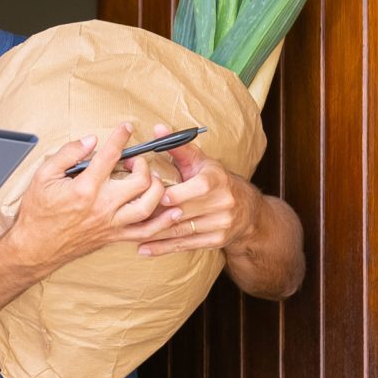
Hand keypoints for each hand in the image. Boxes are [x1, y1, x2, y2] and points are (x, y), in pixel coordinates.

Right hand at [8, 123, 175, 269]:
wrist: (34, 247)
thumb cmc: (38, 212)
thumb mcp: (43, 175)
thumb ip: (68, 154)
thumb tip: (90, 141)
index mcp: (85, 188)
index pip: (110, 156)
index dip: (121, 137)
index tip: (126, 128)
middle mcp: (102, 206)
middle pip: (139, 180)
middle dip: (142, 164)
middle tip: (134, 160)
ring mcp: (111, 223)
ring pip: (148, 205)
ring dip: (156, 187)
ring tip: (149, 179)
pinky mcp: (114, 236)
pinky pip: (145, 231)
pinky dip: (162, 222)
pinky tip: (172, 211)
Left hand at [137, 123, 256, 255]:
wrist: (247, 209)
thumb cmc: (216, 180)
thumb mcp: (201, 162)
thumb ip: (178, 147)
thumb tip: (158, 129)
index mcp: (217, 180)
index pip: (199, 187)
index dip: (178, 193)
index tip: (160, 196)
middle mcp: (222, 203)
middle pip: (185, 210)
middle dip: (158, 213)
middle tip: (132, 214)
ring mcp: (220, 224)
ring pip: (182, 230)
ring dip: (155, 233)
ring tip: (130, 233)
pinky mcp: (216, 241)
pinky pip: (185, 245)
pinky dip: (163, 248)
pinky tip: (144, 249)